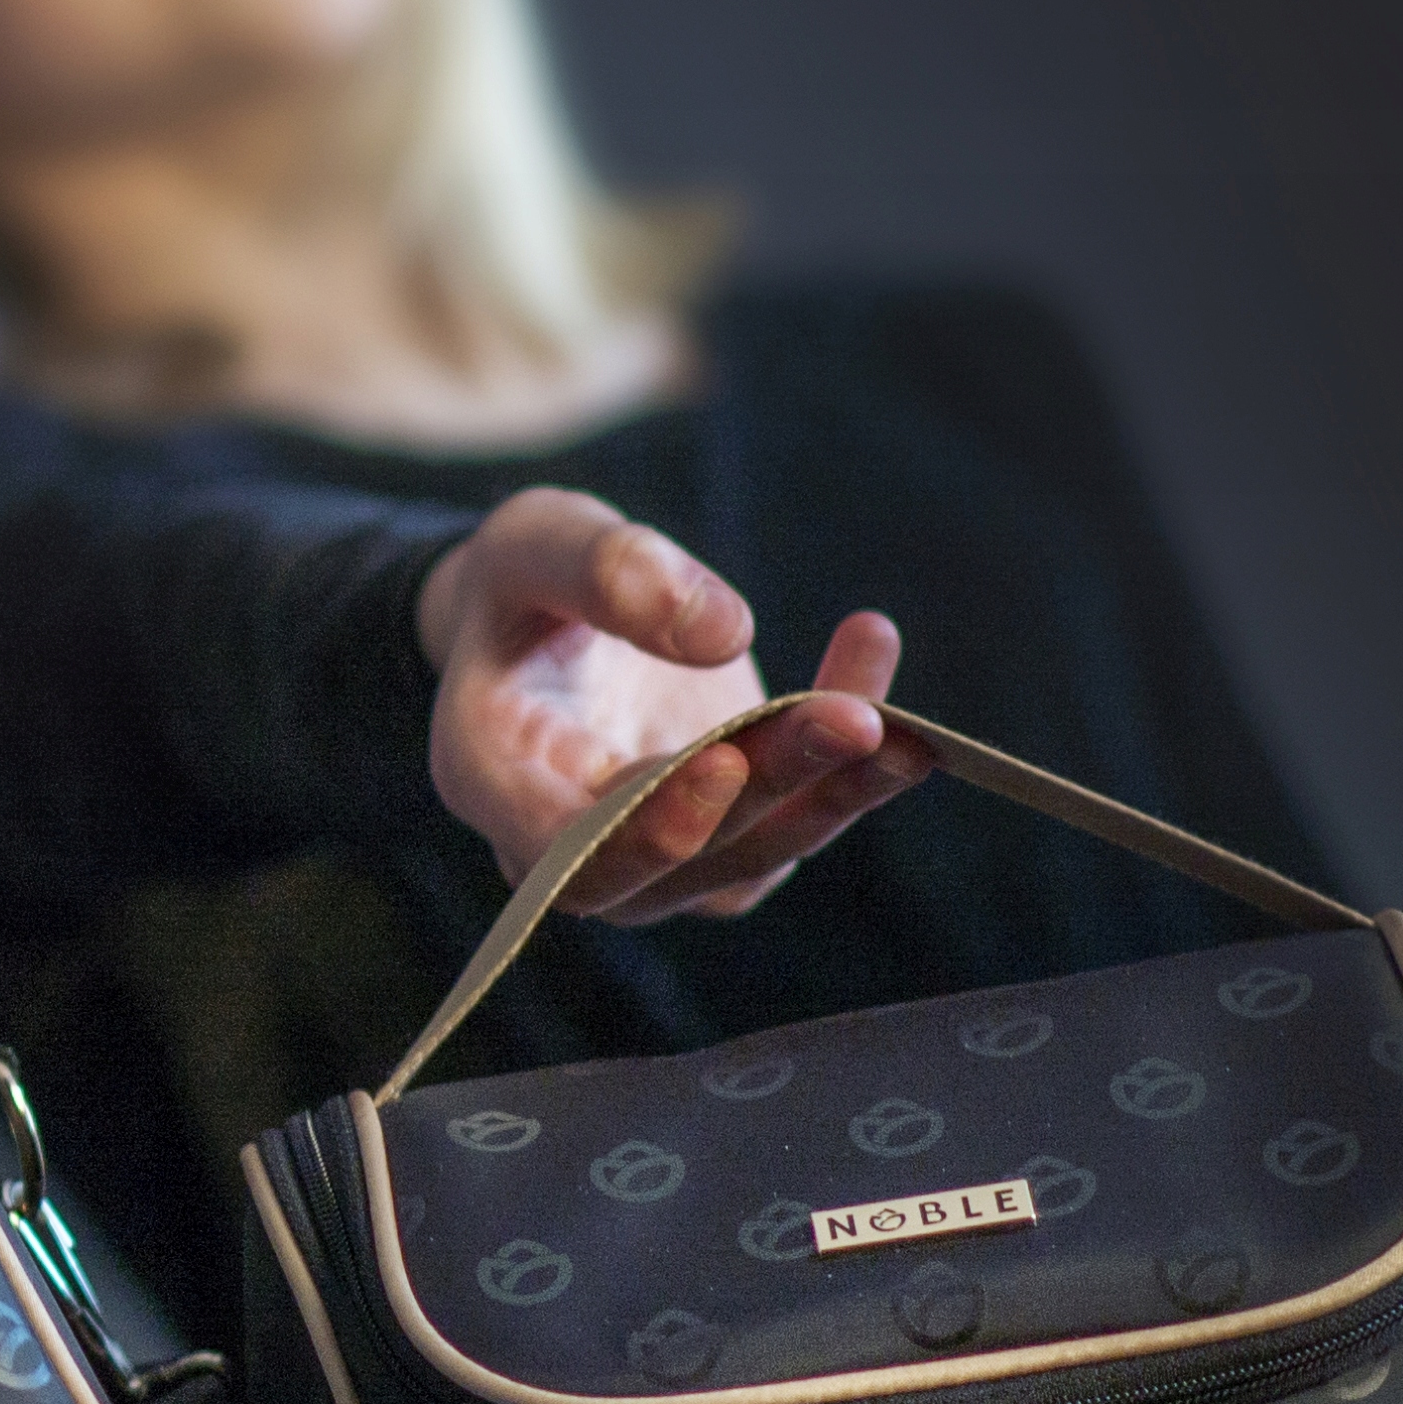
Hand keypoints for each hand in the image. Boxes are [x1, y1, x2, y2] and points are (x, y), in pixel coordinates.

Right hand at [416, 486, 929, 921]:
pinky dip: (857, 778)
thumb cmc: (526, 585)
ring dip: (836, 794)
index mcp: (495, 779)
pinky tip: (907, 725)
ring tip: (901, 728)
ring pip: (753, 854)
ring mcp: (658, 861)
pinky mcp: (728, 844)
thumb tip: (722, 632)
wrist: (555, 626)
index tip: (724, 759)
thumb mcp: (538, 542)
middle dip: (771, 788)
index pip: (569, 845)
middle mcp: (574, 848)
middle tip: (850, 720)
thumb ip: (604, 571)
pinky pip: (796, 823)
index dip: (646, 822)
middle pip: (678, 856)